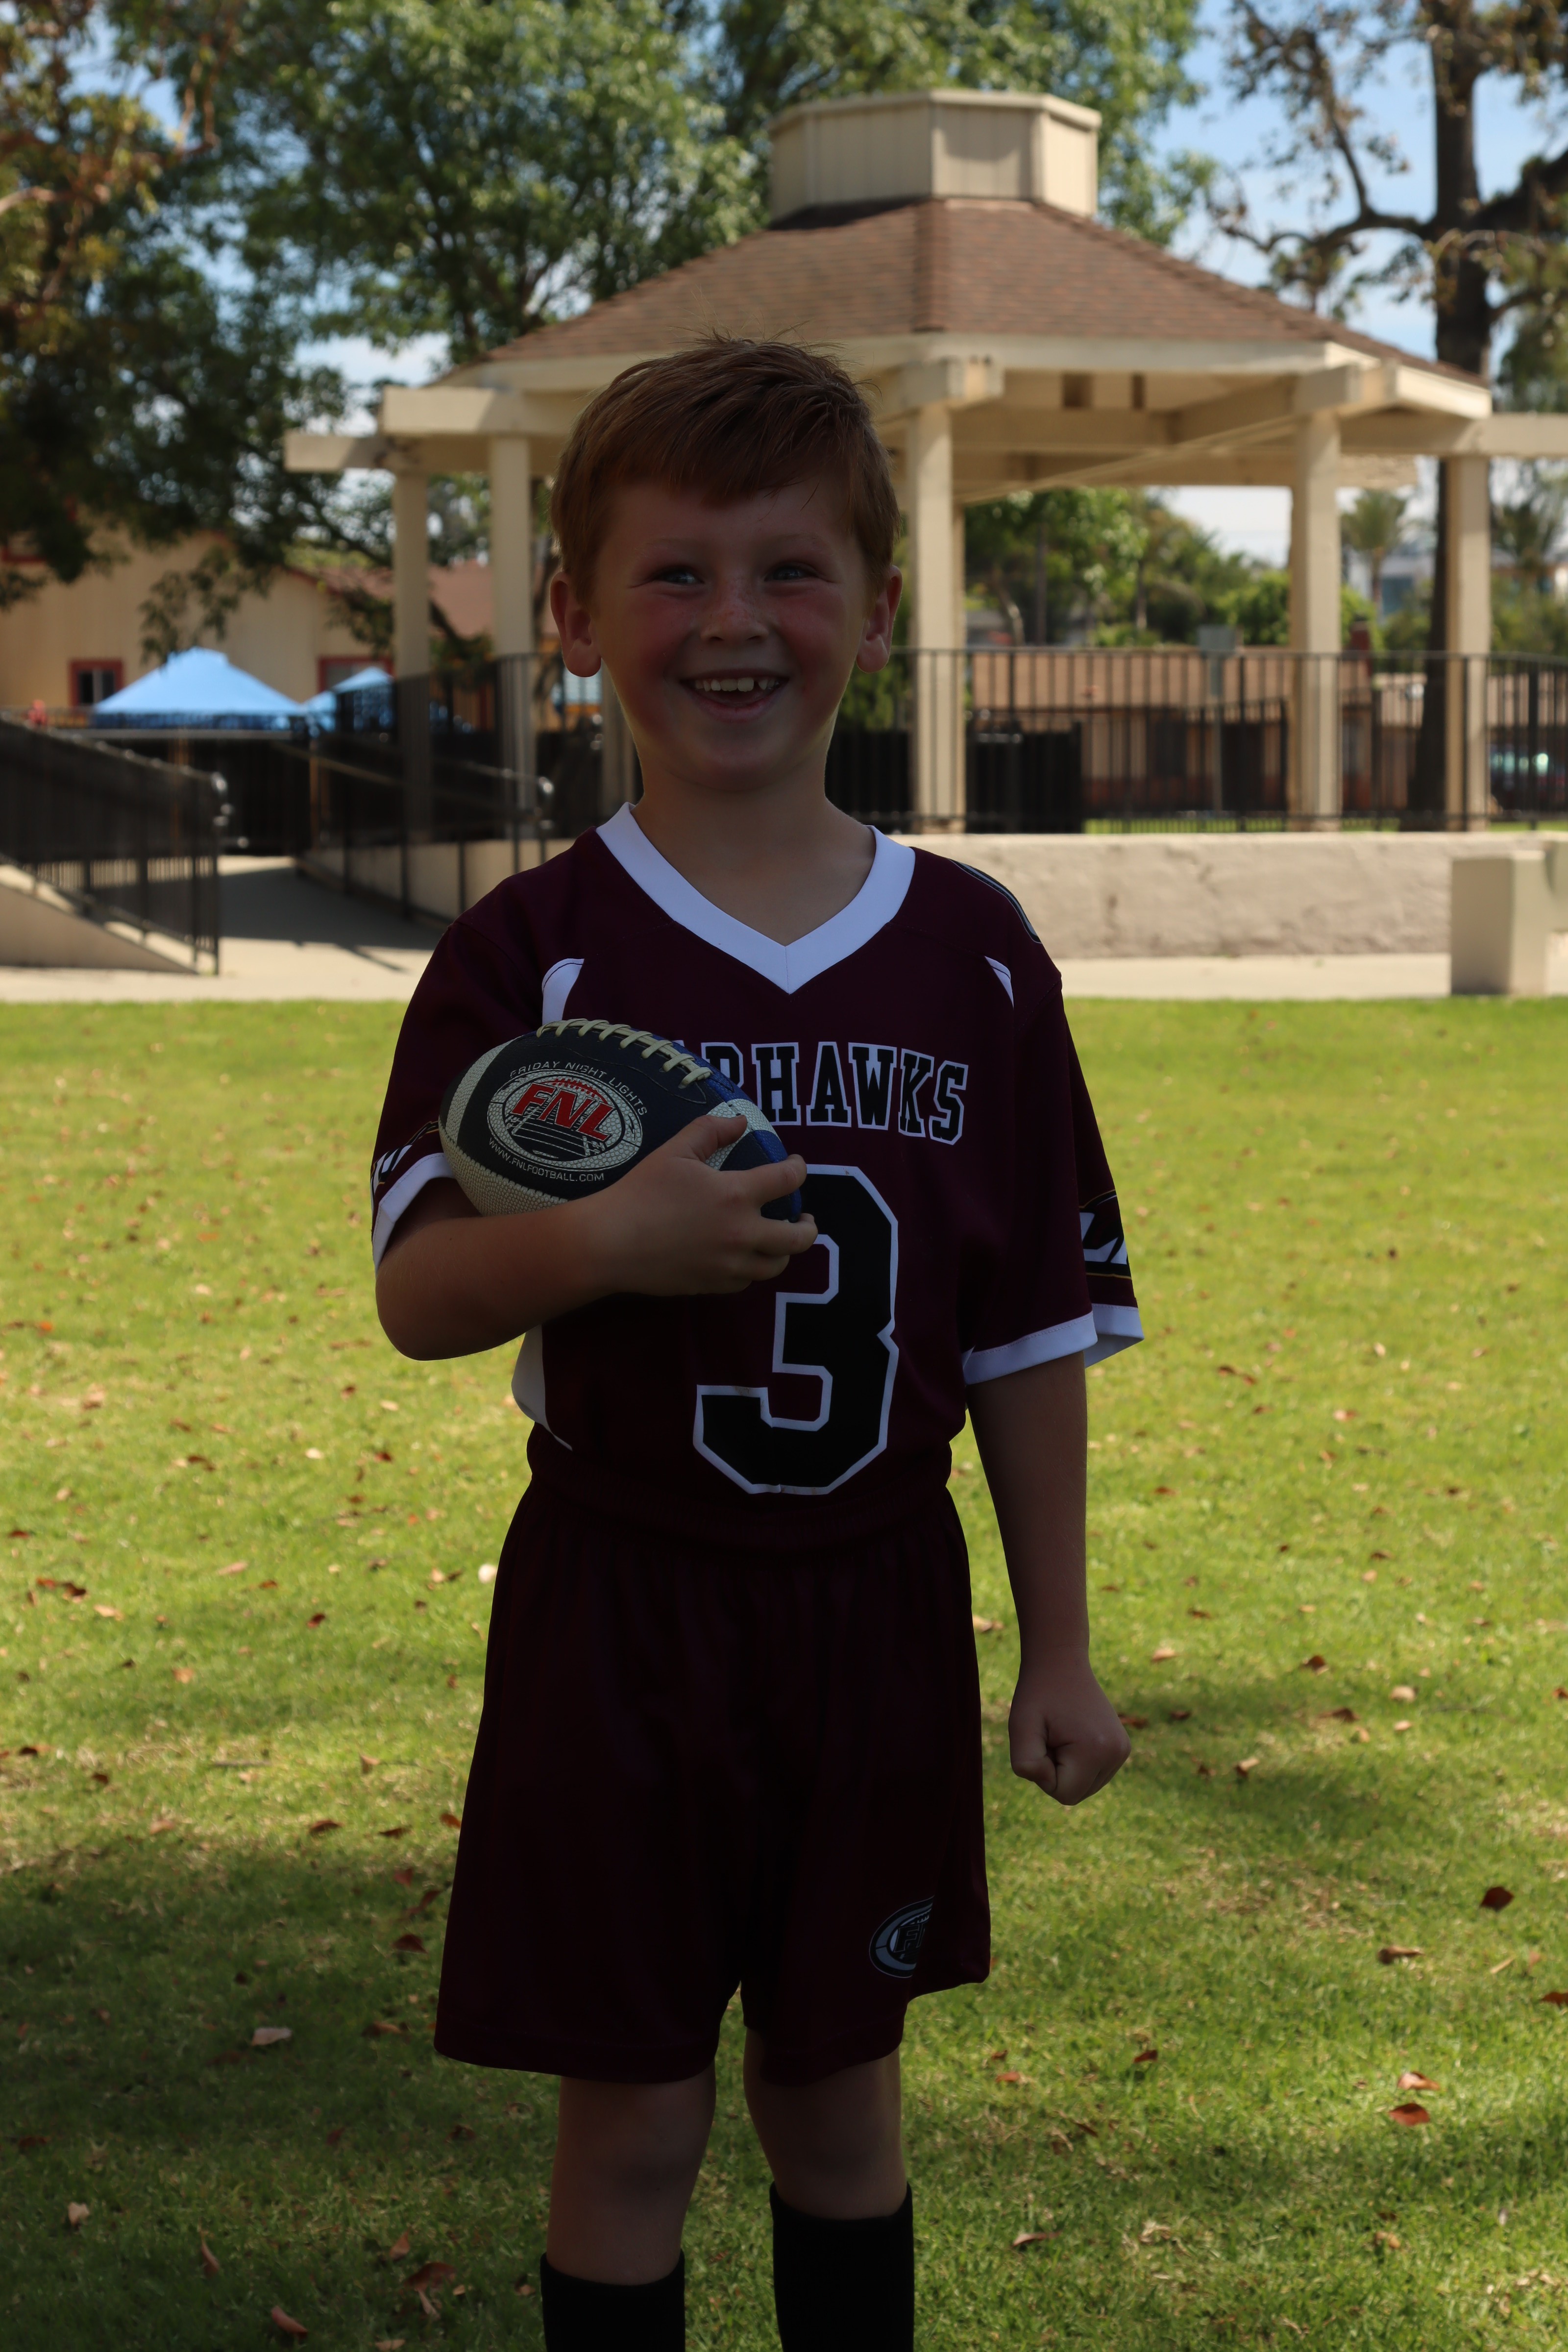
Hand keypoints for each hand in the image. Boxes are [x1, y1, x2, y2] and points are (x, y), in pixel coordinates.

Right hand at [586, 1113, 817, 1297]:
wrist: (610, 1242)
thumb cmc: (641, 1192)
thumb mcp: (675, 1150)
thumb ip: (711, 1130)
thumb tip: (740, 1122)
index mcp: (737, 1195)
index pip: (788, 1180)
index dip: (799, 1169)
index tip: (796, 1165)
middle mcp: (742, 1234)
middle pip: (799, 1238)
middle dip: (809, 1225)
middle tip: (804, 1217)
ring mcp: (730, 1265)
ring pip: (776, 1265)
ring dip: (784, 1250)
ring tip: (779, 1239)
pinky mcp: (713, 1285)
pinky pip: (747, 1281)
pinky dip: (753, 1267)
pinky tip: (744, 1256)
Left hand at [1008, 1651, 1129, 1806]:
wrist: (1060, 1662)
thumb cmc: (1037, 1695)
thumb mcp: (1020, 1727)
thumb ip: (1026, 1763)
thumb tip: (1047, 1781)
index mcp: (1097, 1751)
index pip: (1064, 1794)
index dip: (1044, 1774)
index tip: (1042, 1741)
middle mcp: (1117, 1753)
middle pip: (1076, 1793)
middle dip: (1056, 1772)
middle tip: (1051, 1736)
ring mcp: (1122, 1750)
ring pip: (1085, 1786)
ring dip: (1067, 1768)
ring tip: (1061, 1734)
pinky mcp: (1121, 1747)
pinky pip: (1094, 1774)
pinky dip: (1078, 1763)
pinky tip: (1072, 1735)